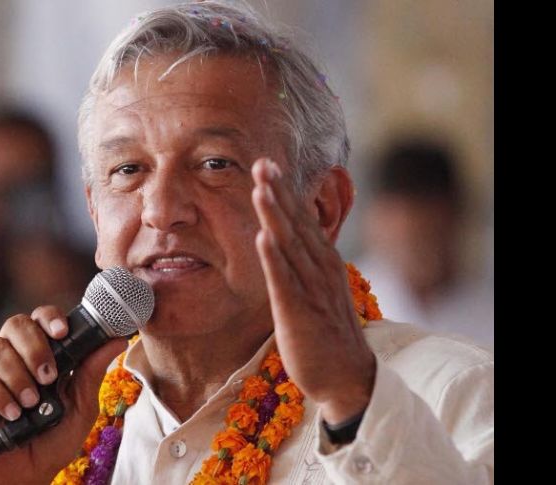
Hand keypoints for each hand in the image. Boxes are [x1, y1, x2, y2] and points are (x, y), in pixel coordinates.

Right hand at [0, 306, 126, 484]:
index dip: (50, 318)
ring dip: (17, 374)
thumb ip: (92, 371)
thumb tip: (117, 340)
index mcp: (44, 351)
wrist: (27, 474)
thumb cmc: (54, 439)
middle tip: (48, 377)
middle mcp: (16, 354)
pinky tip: (12, 413)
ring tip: (31, 402)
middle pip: (17, 324)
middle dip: (35, 348)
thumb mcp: (82, 406)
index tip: (62, 332)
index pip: (42, 318)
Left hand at [251, 158, 375, 424]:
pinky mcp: (299, 312)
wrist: (347, 375)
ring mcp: (311, 289)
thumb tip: (286, 238)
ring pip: (290, 245)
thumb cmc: (328, 330)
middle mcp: (320, 268)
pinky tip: (263, 237)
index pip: (302, 219)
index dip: (284, 191)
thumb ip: (304, 261)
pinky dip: (274, 258)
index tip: (268, 164)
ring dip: (275, 215)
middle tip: (262, 161)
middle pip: (296, 223)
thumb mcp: (318, 288)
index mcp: (323, 260)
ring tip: (261, 187)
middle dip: (278, 192)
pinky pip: (285, 281)